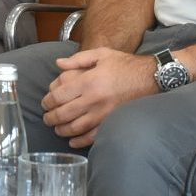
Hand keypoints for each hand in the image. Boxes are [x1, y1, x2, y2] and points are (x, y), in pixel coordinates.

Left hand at [40, 47, 158, 147]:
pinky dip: (79, 141)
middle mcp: (94, 99)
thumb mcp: (101, 54)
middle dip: (50, 117)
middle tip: (46, 117)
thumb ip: (78, 59)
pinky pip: (92, 136)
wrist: (150, 77)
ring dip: (62, 130)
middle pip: (64, 114)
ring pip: (75, 128)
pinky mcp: (111, 122)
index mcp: (89, 81)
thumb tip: (58, 64)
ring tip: (56, 128)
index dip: (48, 101)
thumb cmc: (125, 65)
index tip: (45, 103)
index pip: (59, 96)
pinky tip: (72, 140)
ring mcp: (103, 114)